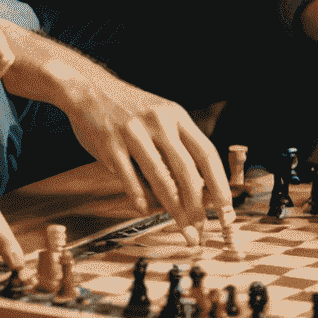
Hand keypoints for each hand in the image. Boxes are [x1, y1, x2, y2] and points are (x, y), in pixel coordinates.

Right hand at [61, 71, 234, 240]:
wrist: (90, 88)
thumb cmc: (131, 110)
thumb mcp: (161, 116)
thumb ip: (177, 146)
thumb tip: (199, 189)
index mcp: (177, 116)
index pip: (206, 153)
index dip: (219, 183)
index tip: (227, 209)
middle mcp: (159, 122)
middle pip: (187, 169)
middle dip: (197, 205)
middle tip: (201, 228)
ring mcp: (134, 131)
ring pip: (161, 177)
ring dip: (174, 209)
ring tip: (182, 228)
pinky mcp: (110, 143)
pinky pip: (129, 177)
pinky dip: (139, 197)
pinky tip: (144, 211)